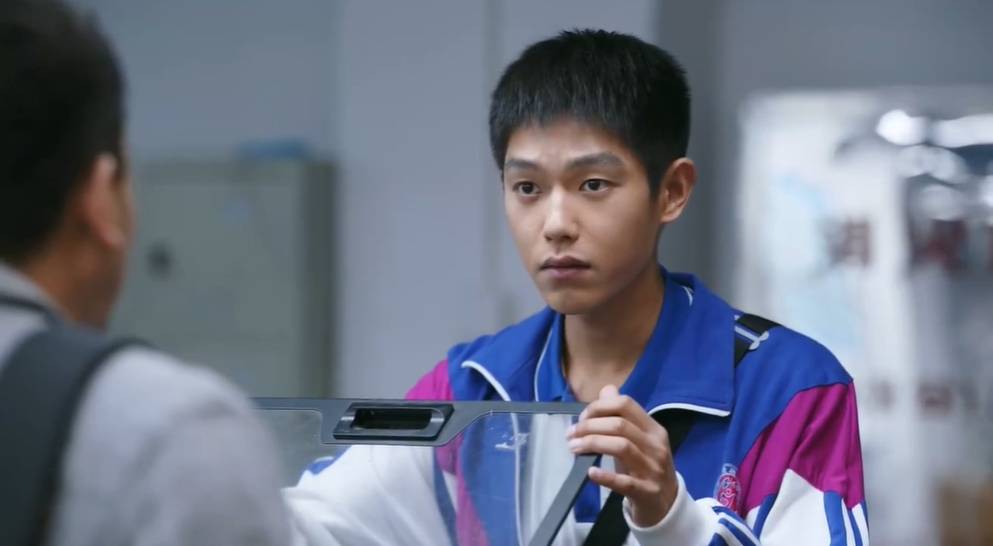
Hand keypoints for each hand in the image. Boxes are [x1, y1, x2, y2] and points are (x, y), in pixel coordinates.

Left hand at [566, 385, 677, 527]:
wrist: (666, 505)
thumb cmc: (646, 467)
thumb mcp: (638, 439)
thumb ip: (622, 415)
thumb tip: (607, 389)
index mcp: (654, 429)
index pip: (626, 404)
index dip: (599, 407)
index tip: (581, 417)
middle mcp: (656, 446)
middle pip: (620, 425)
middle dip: (590, 426)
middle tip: (571, 434)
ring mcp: (654, 469)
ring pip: (622, 447)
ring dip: (593, 444)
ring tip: (574, 448)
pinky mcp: (647, 492)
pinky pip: (624, 482)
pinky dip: (605, 477)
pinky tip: (590, 472)